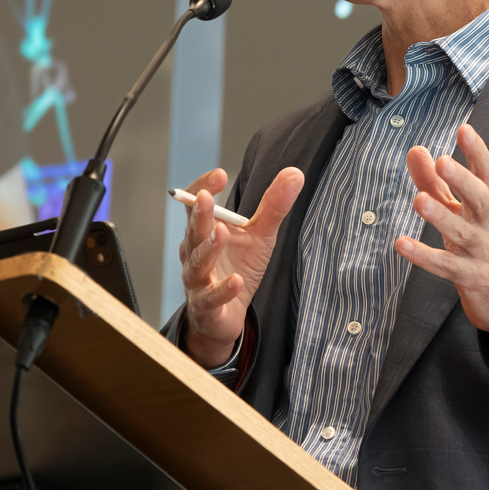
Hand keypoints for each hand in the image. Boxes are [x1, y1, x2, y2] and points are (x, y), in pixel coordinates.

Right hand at [179, 166, 303, 366]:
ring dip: (209, 248)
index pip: (194, 205)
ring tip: (223, 232)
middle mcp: (194, 252)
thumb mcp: (260, 235)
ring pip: (198, 262)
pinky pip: (211, 298)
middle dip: (200, 214)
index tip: (219, 176)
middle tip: (205, 197)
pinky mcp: (206, 307)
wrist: (225, 316)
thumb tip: (295, 173)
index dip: (202, 188)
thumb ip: (274, 206)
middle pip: (193, 231)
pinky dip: (223, 290)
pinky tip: (236, 281)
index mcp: (204, 230)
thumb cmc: (238, 267)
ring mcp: (198, 281)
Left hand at [395, 124, 488, 350]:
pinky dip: (424, 256)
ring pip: (463, 233)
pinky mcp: (472, 278)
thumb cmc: (481, 247)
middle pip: (480, 199)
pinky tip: (402, 244)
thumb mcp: (461, 213)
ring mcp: (483, 253)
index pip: (487, 174)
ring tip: (419, 200)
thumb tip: (416, 150)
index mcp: (488, 206)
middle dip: (463, 180)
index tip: (464, 130)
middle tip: (444, 161)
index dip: (477, 152)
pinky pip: (447, 267)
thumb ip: (436, 183)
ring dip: (441, 216)